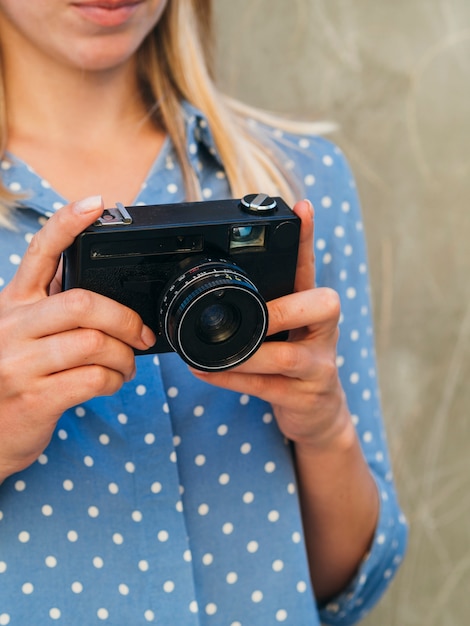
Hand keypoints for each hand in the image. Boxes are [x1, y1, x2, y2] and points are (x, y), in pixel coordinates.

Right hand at [0, 196, 155, 479]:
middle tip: (141, 334)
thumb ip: (51, 313)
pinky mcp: (34, 399)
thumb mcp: (20, 336)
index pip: (39, 253)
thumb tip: (107, 301)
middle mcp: (12, 328)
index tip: (95, 204)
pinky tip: (113, 382)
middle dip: (124, 318)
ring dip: (124, 355)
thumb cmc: (11, 380)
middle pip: (82, 302)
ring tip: (126, 364)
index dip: (67, 224)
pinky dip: (115, 380)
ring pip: (94, 343)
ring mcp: (20, 364)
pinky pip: (93, 379)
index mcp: (12, 305)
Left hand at [190, 199, 349, 448]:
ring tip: (210, 354)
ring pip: (288, 354)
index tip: (301, 208)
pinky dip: (232, 378)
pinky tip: (205, 371)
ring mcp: (319, 366)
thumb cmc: (292, 365)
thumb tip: (219, 283)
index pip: (310, 268)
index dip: (306, 239)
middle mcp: (323, 332)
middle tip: (257, 315)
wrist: (317, 415)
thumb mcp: (285, 331)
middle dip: (285, 309)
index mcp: (313, 310)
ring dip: (247, 354)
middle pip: (322, 306)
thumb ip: (264, 307)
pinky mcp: (305, 397)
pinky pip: (266, 385)